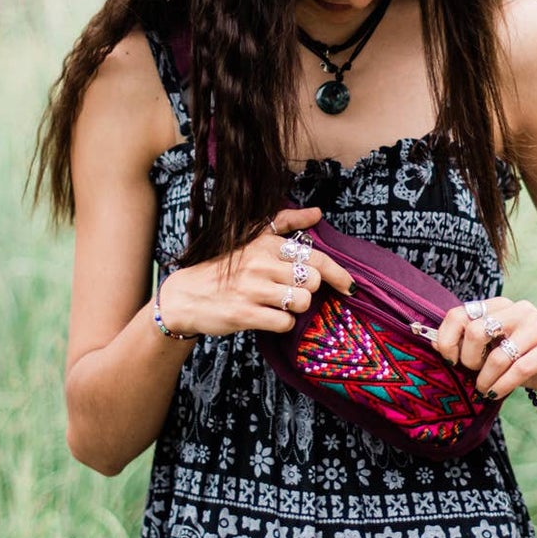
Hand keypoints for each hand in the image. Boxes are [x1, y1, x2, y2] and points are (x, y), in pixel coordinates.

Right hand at [154, 206, 356, 336]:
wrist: (186, 295)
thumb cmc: (225, 268)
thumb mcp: (251, 238)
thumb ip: (286, 223)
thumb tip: (318, 213)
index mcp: (266, 244)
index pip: (317, 258)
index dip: (339, 275)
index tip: (350, 287)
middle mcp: (261, 263)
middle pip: (314, 282)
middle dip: (308, 291)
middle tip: (289, 292)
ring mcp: (253, 289)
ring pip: (302, 302)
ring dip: (295, 308)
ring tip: (276, 304)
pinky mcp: (245, 314)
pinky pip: (285, 323)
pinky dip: (282, 324)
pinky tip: (267, 318)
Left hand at [431, 296, 536, 400]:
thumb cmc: (523, 359)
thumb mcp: (494, 349)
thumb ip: (467, 344)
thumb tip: (429, 341)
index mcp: (499, 305)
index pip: (459, 314)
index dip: (447, 340)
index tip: (450, 360)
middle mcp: (519, 309)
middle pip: (476, 331)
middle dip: (468, 360)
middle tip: (472, 375)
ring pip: (498, 356)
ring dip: (486, 380)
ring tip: (485, 389)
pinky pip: (520, 370)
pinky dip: (503, 386)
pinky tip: (497, 392)